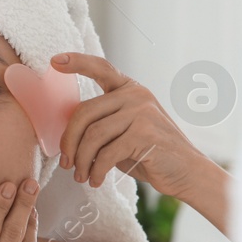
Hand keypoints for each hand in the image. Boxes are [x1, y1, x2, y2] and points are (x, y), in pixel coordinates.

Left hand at [51, 52, 212, 196]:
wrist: (187, 172)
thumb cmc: (151, 154)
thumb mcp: (125, 132)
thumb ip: (102, 124)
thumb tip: (66, 136)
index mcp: (131, 89)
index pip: (101, 68)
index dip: (77, 62)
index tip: (55, 61)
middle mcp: (136, 95)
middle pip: (85, 112)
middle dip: (69, 141)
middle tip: (67, 163)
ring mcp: (142, 112)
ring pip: (93, 135)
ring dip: (82, 160)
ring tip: (82, 176)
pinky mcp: (145, 134)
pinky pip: (106, 153)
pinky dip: (96, 171)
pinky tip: (96, 180)